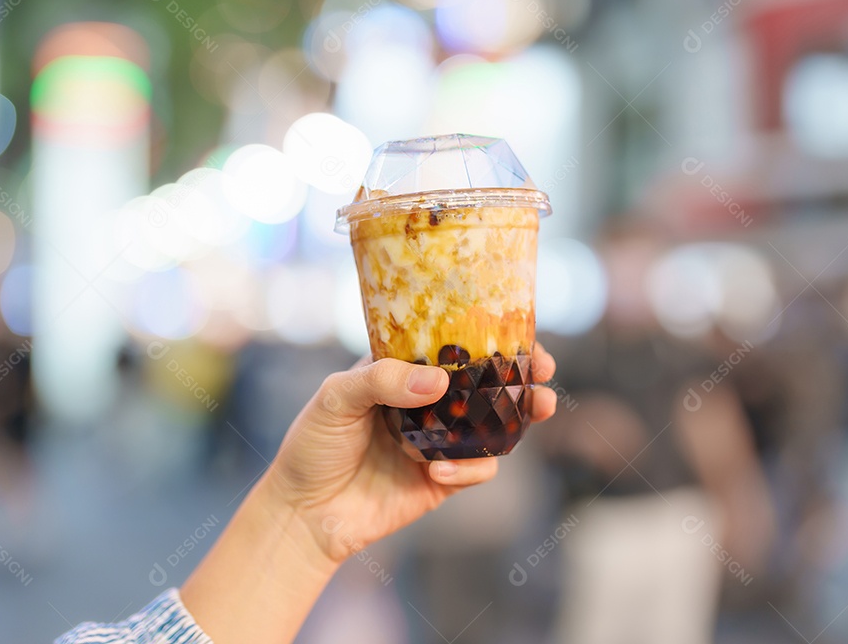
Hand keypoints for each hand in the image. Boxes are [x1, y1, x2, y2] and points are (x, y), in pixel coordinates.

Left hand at [264, 344, 557, 562]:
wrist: (304, 514)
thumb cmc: (312, 446)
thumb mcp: (335, 399)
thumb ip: (382, 380)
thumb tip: (438, 380)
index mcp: (401, 371)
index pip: (451, 345)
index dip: (487, 337)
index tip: (517, 334)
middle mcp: (426, 403)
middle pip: (485, 383)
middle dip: (520, 376)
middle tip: (542, 372)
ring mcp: (438, 442)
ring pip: (493, 425)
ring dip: (517, 417)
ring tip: (535, 409)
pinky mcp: (443, 481)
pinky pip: (477, 468)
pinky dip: (469, 468)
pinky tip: (438, 473)